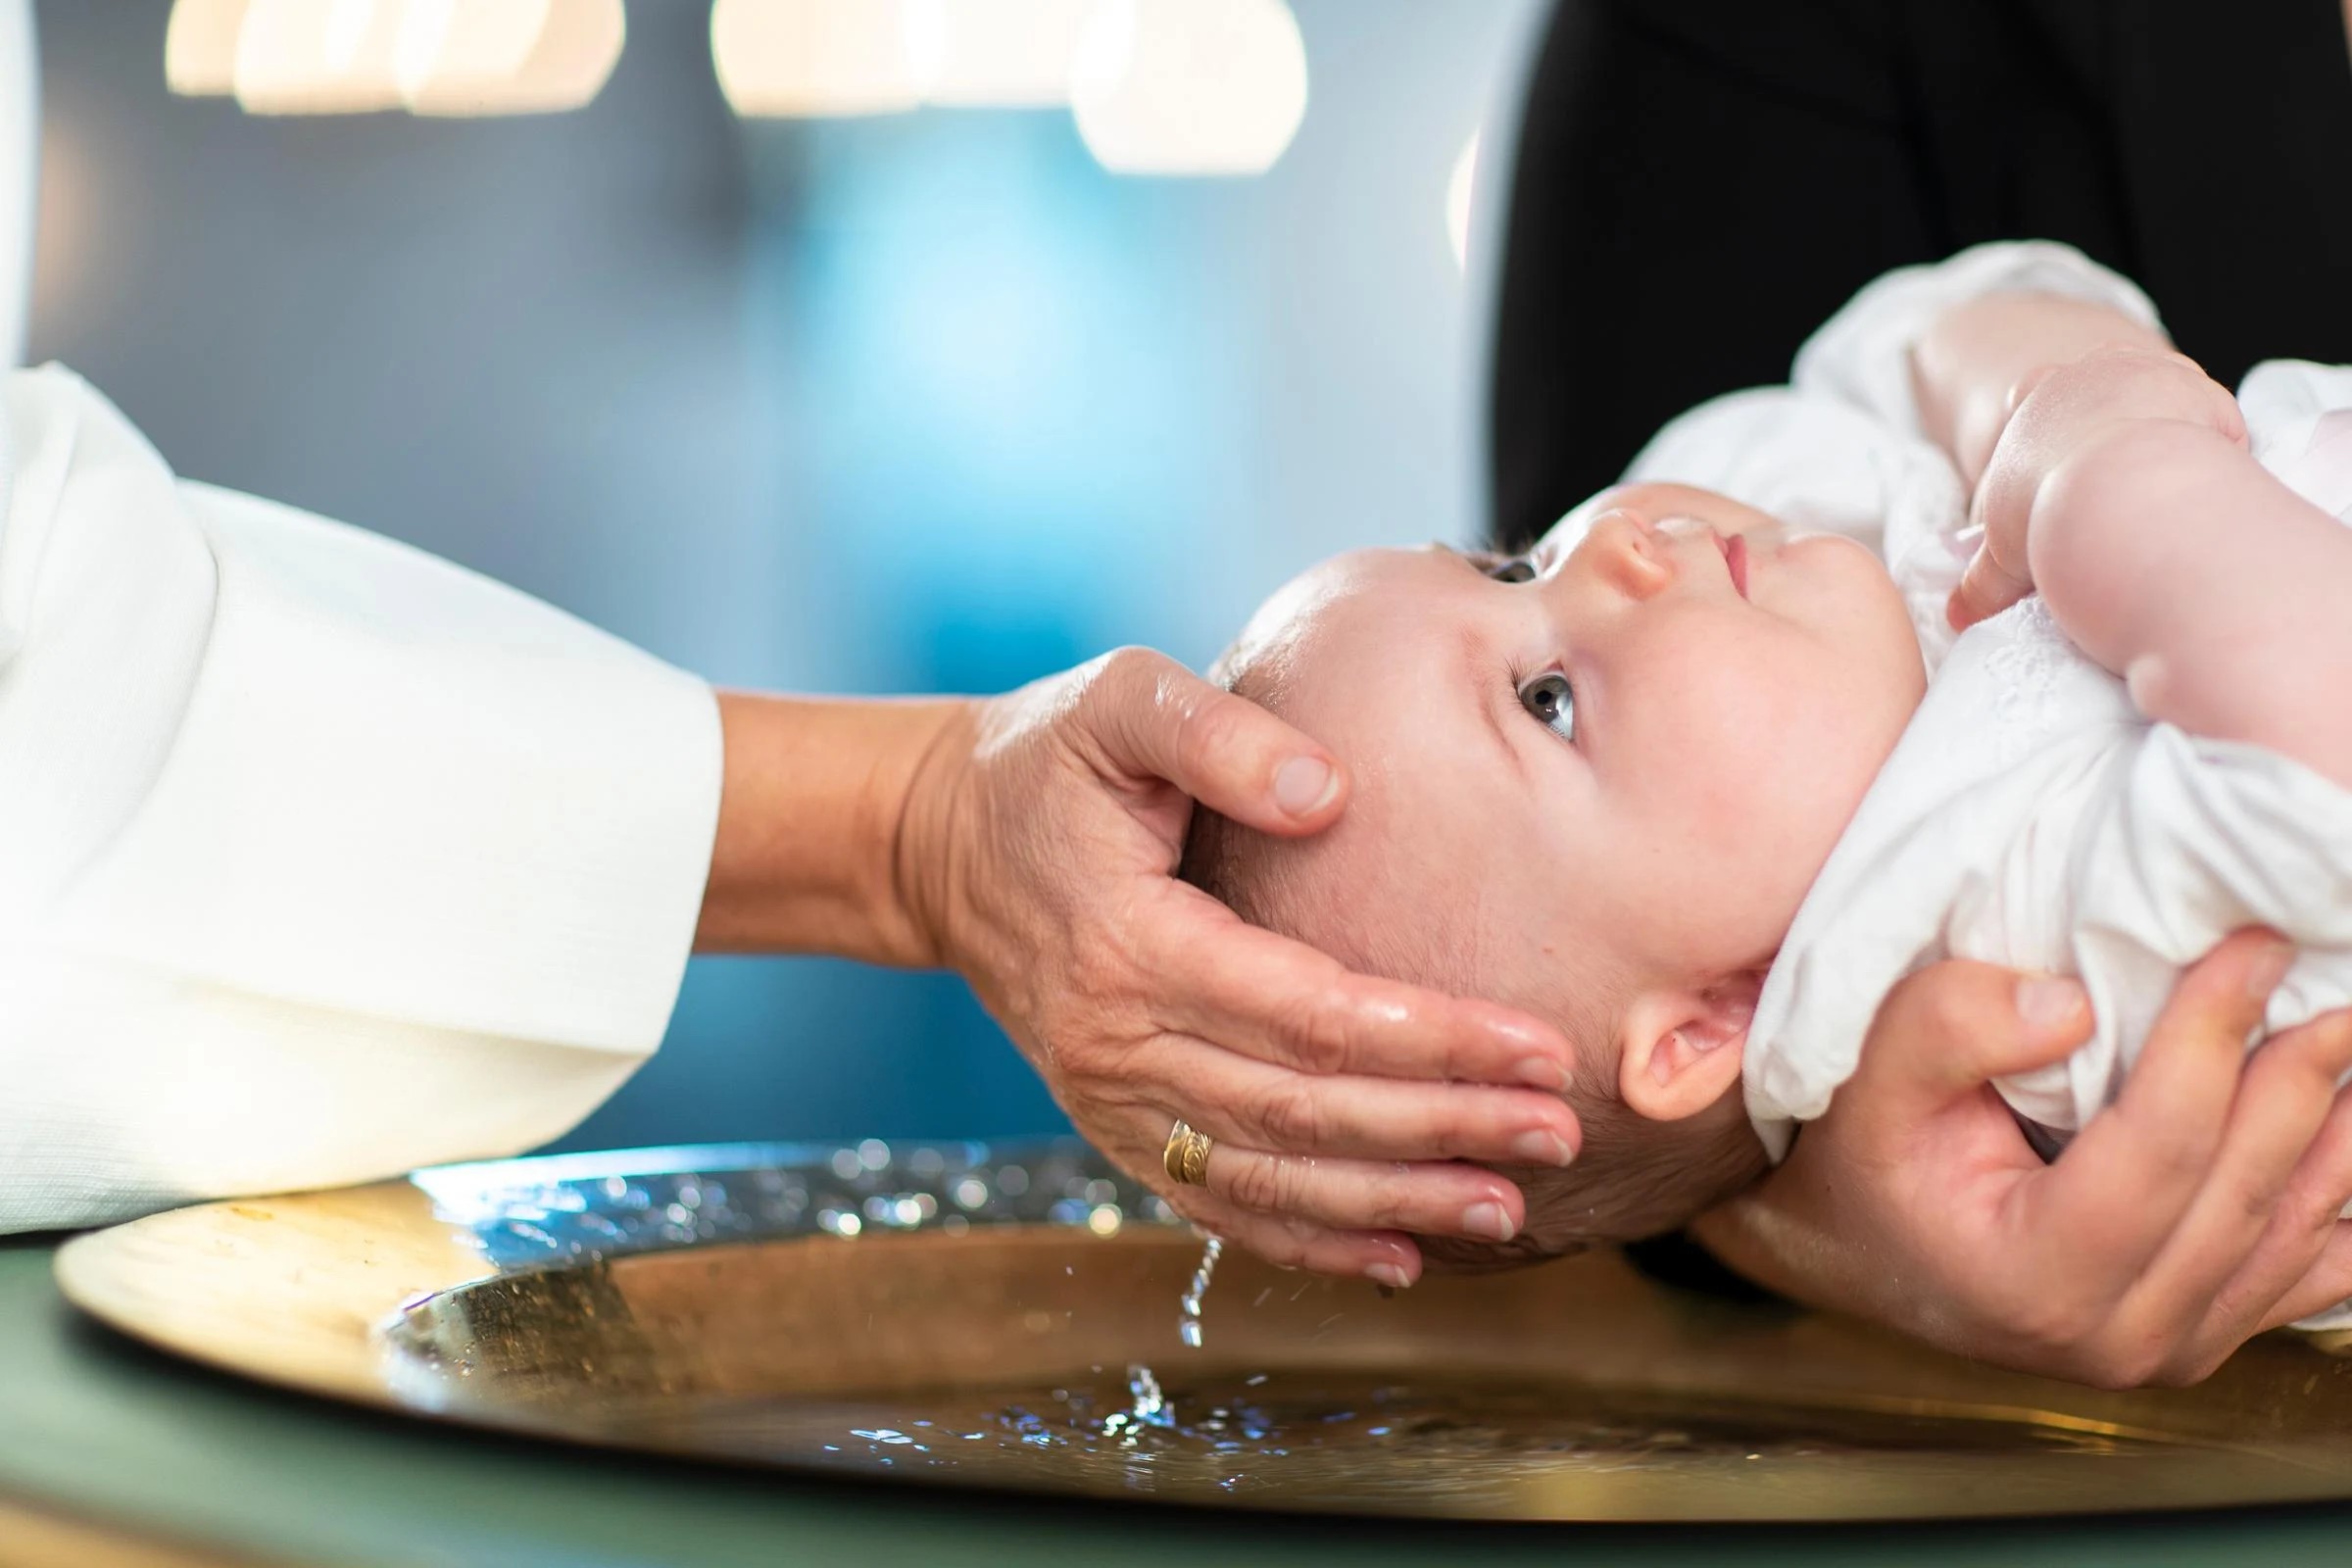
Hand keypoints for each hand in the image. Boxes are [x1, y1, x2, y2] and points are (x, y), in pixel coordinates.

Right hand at [897, 647, 1582, 1286]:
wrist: (938, 845)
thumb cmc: (1045, 759)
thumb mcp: (1117, 703)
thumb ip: (1218, 734)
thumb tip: (1329, 793)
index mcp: (1130, 943)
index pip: (1308, 1013)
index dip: (1430, 1036)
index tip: (1538, 1044)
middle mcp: (1117, 1045)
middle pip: (1304, 1112)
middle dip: (1442, 1128)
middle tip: (1561, 1133)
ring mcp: (1110, 1101)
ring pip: (1269, 1178)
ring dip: (1393, 1202)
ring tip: (1508, 1208)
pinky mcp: (1113, 1127)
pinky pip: (1217, 1203)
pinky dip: (1309, 1241)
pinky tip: (1400, 1256)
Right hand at [1693, 930, 2351, 1386]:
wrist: (1853, 1249)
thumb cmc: (1859, 1159)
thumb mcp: (1862, 1076)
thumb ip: (1944, 1026)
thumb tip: (2069, 1006)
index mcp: (2033, 1279)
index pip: (2157, 1149)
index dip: (2210, 1039)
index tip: (2248, 948)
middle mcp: (2113, 1338)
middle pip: (2240, 1189)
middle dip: (2295, 1076)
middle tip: (2331, 983)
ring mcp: (2166, 1352)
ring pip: (2290, 1233)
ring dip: (2337, 1132)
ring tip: (2351, 1040)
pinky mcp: (2198, 1340)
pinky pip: (2302, 1276)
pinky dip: (2338, 1199)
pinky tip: (2348, 1130)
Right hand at [1948, 347, 2244, 630]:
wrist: (2107, 480)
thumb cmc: (2042, 506)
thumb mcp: (2002, 551)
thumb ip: (1983, 581)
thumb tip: (1957, 618)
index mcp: (2034, 393)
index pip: (2030, 391)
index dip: (2046, 423)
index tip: (2058, 459)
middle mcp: (2089, 369)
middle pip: (2103, 380)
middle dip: (2111, 421)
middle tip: (2114, 478)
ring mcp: (2146, 370)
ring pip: (2162, 391)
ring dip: (2164, 430)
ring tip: (2162, 487)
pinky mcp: (2199, 386)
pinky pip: (2212, 416)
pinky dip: (2211, 446)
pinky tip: (2201, 485)